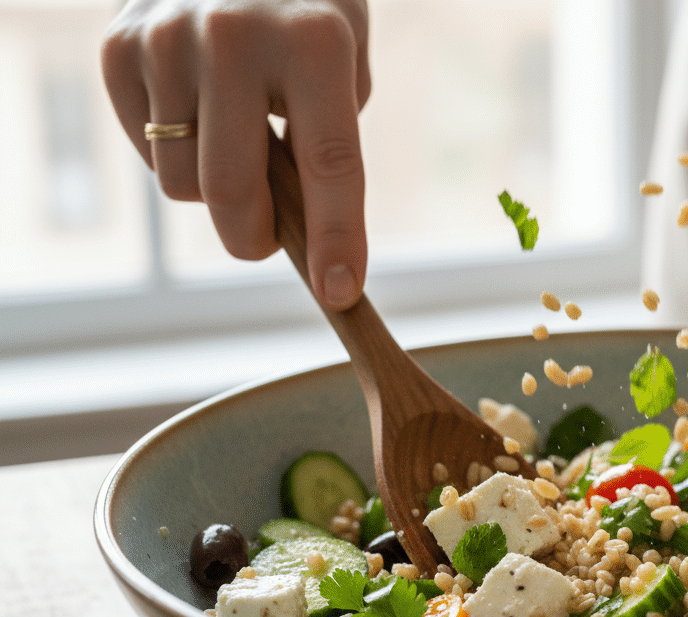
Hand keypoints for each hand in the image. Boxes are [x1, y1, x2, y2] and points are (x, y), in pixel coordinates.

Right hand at [101, 0, 370, 310]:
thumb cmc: (302, 16)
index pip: (329, 164)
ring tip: (234, 140)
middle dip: (252, 238)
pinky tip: (196, 109)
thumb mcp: (344, 59)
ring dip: (213, 189)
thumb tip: (301, 229)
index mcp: (313, 41)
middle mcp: (234, 37)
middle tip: (264, 241)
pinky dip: (175, 152)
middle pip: (231, 192)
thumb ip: (327, 138)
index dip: (337, 237)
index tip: (340, 290)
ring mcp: (165, 40)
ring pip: (183, 183)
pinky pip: (147, 152)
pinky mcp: (117, 49)